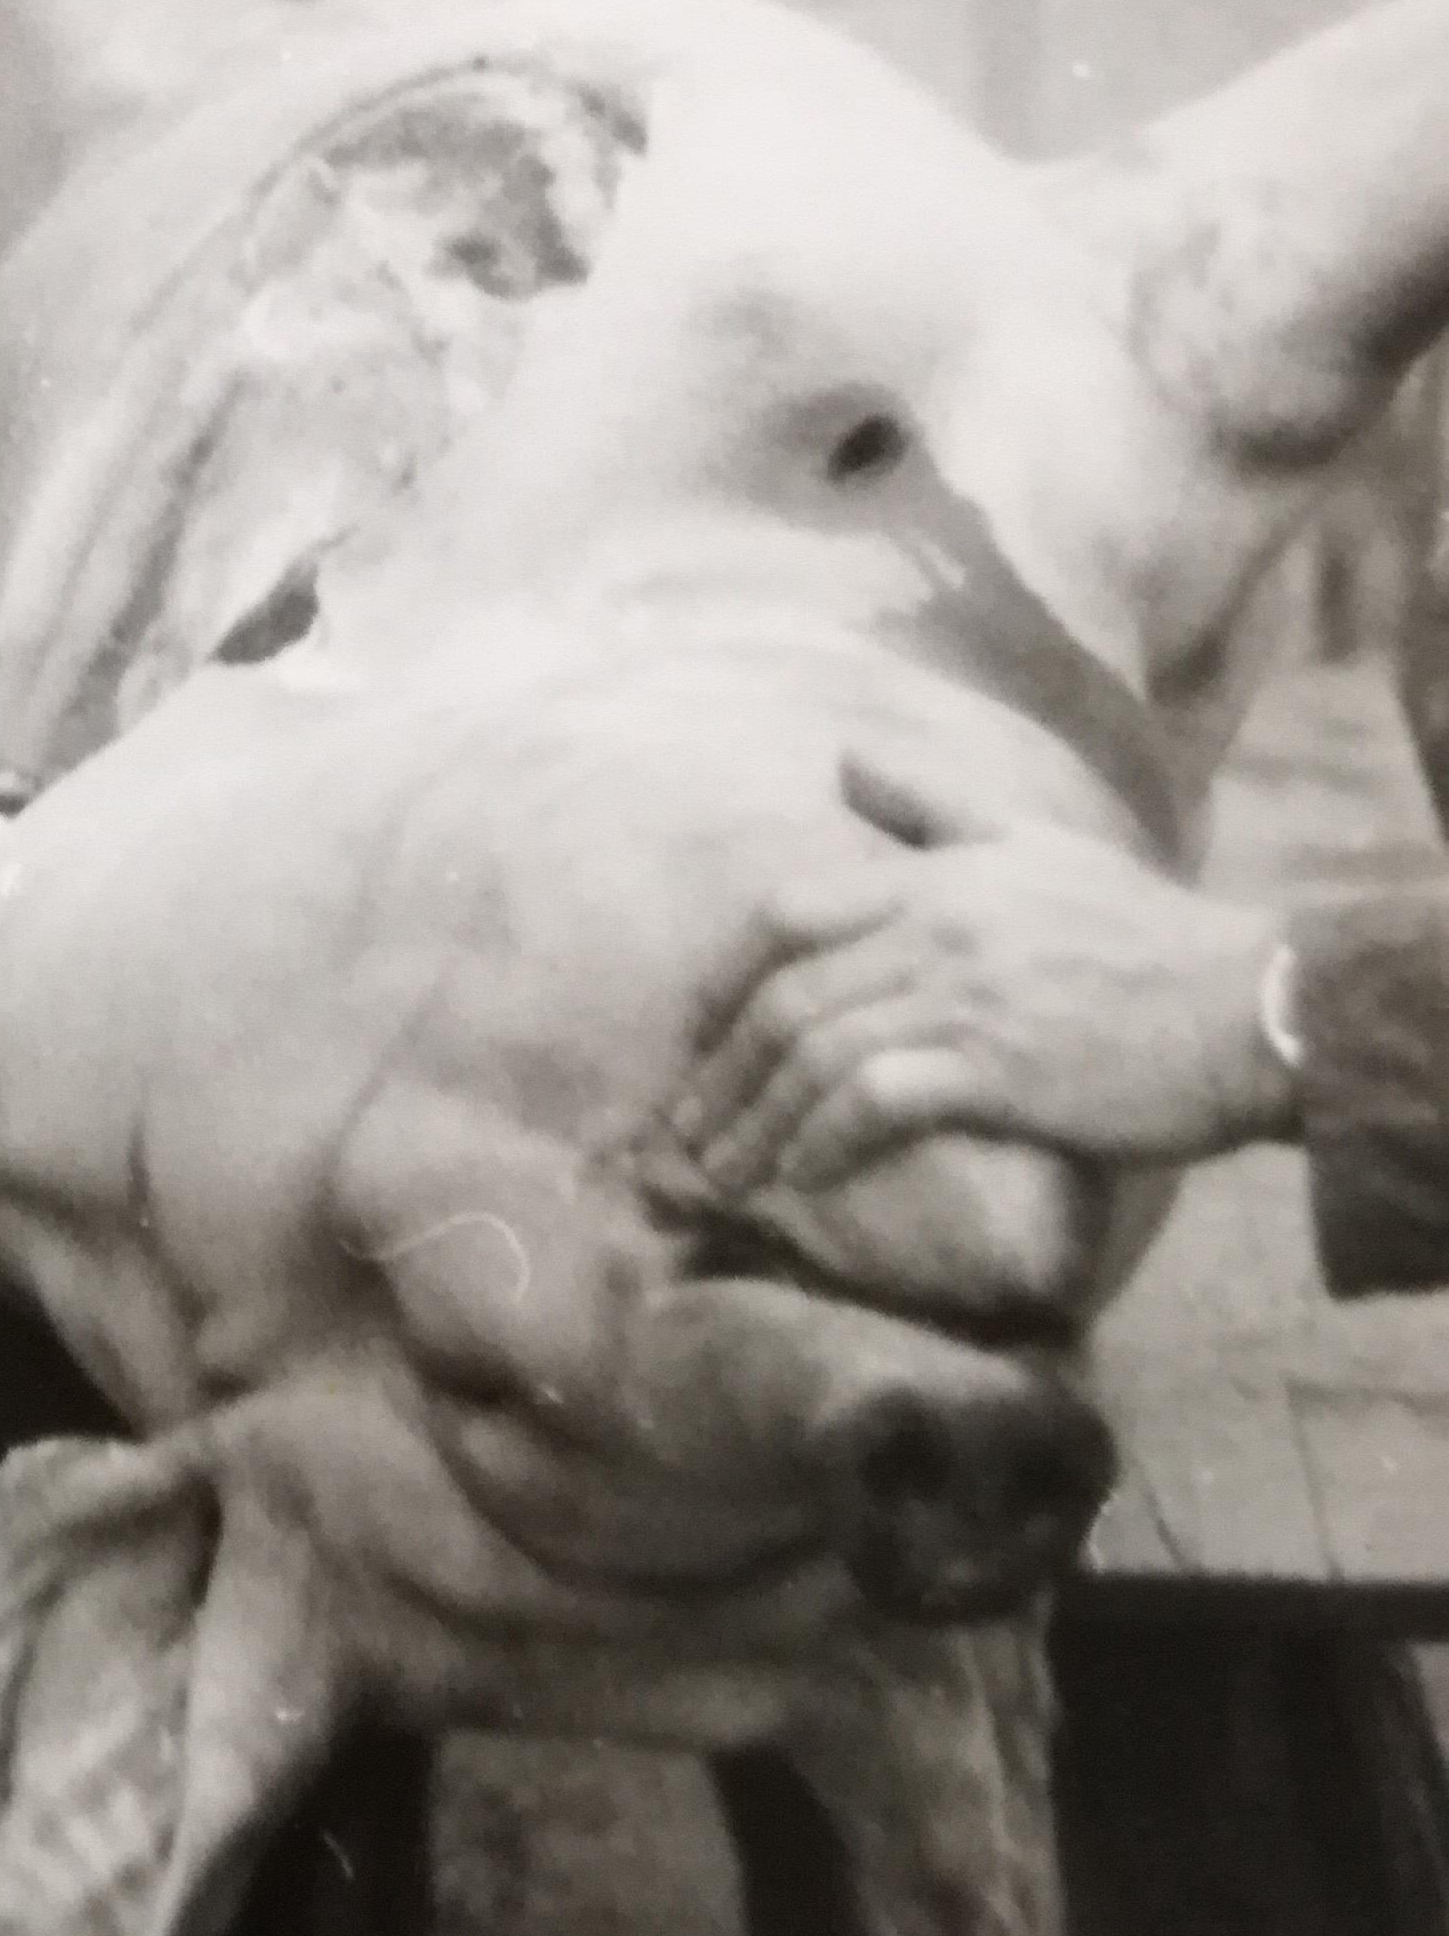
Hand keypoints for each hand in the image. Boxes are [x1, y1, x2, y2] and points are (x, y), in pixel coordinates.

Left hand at [667, 754, 1293, 1200]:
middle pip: (786, 998)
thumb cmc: (1140, 931)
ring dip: (758, 1124)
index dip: (722, 980)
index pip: (785, 913)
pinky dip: (825, 1142)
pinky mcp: (996, 1068)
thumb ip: (931, 803)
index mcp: (932, 875)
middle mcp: (931, 928)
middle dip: (722, 1072)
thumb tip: (842, 759)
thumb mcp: (1030, 839)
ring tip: (724, 1176)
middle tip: (686, 1131)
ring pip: (818, 1056)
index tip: (694, 1039)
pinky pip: (876, 1103)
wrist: (1248, 1004)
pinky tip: (804, 1176)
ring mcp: (961, 998)